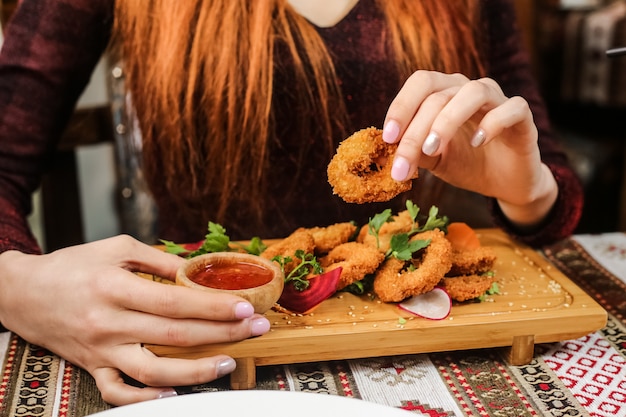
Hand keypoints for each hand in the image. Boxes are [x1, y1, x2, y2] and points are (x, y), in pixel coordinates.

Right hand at [0, 235, 270, 405]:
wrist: (22, 293)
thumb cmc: (72, 266)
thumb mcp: (116, 247)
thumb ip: (158, 258)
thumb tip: (196, 267)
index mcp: (116, 287)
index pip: (176, 302)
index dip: (215, 307)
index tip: (245, 307)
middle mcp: (110, 322)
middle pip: (175, 336)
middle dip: (222, 334)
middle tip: (256, 329)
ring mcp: (101, 350)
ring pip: (153, 372)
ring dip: (195, 372)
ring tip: (227, 363)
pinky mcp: (92, 367)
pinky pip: (118, 393)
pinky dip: (145, 400)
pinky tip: (174, 396)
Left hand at [382, 70, 557, 227]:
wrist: (505, 182)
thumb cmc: (467, 163)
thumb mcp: (433, 159)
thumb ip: (414, 150)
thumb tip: (388, 150)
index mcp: (445, 93)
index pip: (421, 83)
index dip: (401, 106)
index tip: (388, 137)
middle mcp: (469, 89)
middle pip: (439, 95)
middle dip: (416, 130)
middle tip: (404, 163)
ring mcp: (498, 100)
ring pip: (473, 92)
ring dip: (448, 120)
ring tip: (432, 149)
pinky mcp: (523, 117)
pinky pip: (512, 108)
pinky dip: (493, 123)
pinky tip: (478, 142)